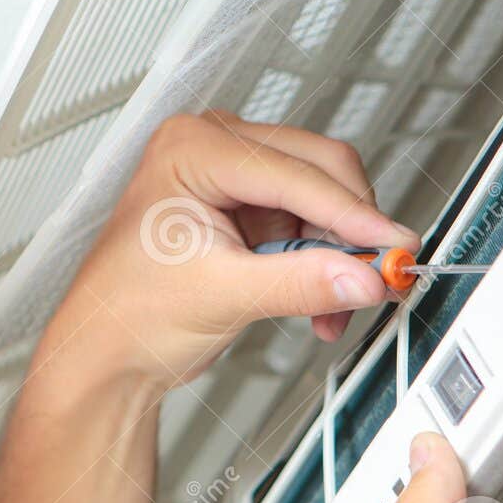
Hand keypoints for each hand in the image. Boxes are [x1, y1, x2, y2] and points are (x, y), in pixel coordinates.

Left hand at [37, 111, 418, 393]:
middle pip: (319, 169)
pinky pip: (309, 224)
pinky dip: (322, 263)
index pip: (295, 172)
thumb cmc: (128, 314)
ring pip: (322, 198)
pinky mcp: (246, 209)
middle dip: (351, 229)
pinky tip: (319, 303)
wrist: (106, 353)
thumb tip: (364, 276)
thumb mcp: (222, 296)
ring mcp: (232, 177)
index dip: (353, 213)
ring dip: (339, 253)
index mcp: (191, 149)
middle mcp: (212, 148)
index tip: (396, 245)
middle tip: (383, 273)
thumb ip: (300, 284)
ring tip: (334, 306)